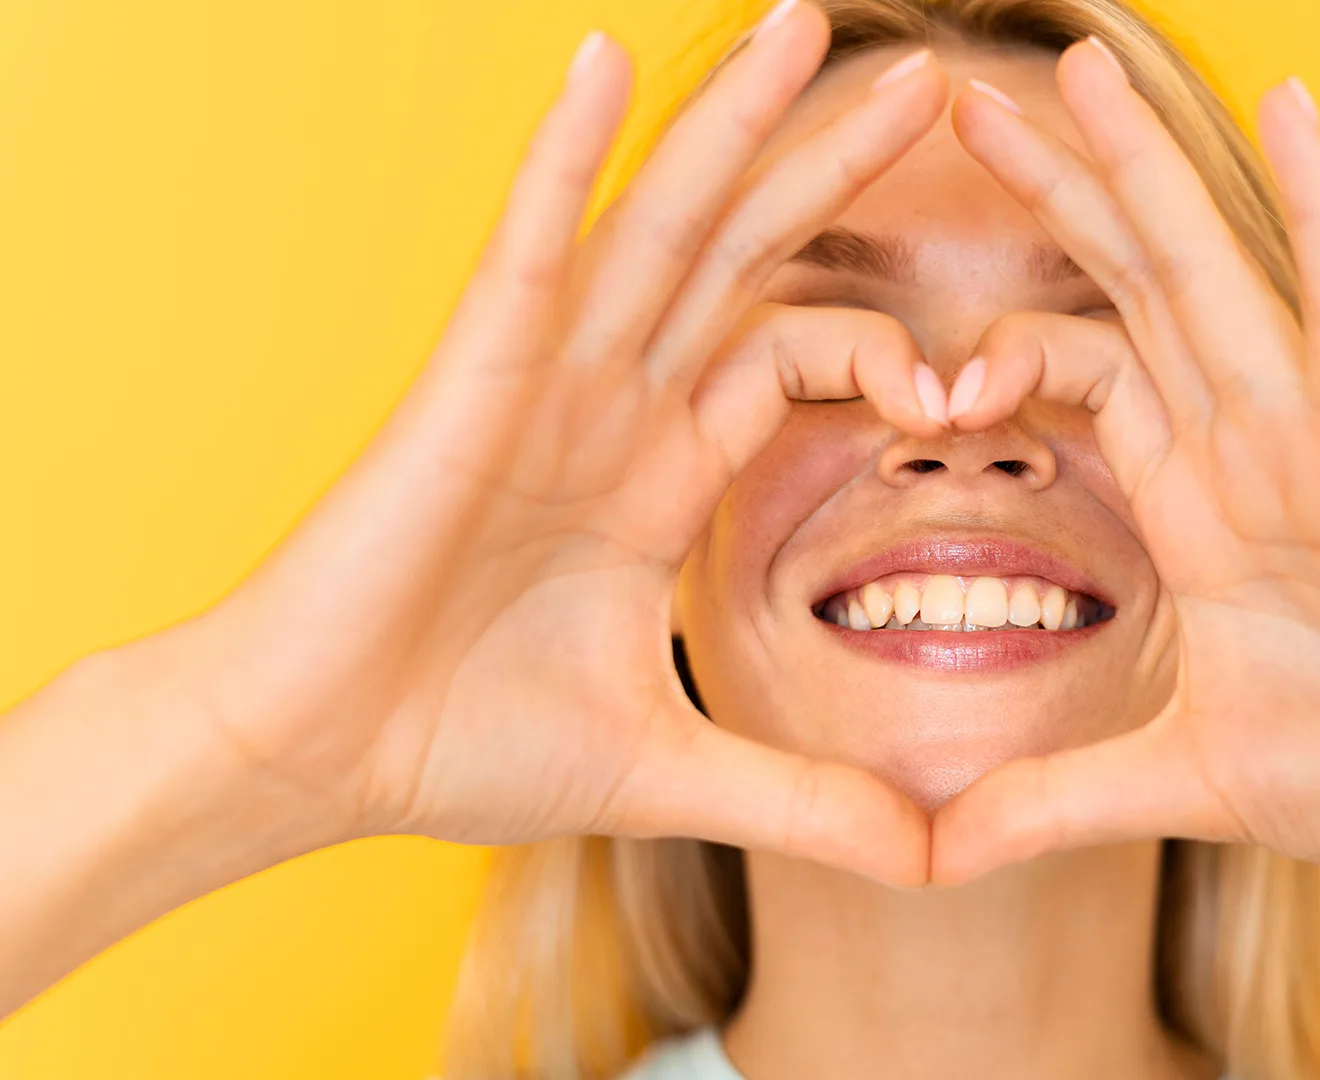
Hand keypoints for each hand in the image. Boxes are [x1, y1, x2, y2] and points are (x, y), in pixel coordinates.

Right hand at [119, 6, 948, 885]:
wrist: (312, 757)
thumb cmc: (456, 742)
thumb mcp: (670, 770)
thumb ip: (800, 798)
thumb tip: (926, 862)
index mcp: (659, 470)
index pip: (796, 361)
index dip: (891, 351)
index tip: (972, 387)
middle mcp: (612, 403)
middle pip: (748, 258)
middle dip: (835, 168)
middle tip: (936, 83)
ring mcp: (544, 381)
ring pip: (660, 227)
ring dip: (733, 125)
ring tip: (806, 25)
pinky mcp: (469, 384)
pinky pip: (527, 247)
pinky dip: (563, 156)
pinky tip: (605, 66)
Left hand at [932, 42, 1319, 882]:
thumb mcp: (1179, 780)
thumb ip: (1052, 802)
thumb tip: (931, 856)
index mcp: (1196, 506)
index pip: (1085, 376)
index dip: (1000, 349)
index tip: (921, 379)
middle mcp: (1244, 447)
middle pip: (1127, 289)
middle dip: (1051, 197)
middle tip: (962, 104)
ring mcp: (1313, 432)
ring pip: (1210, 271)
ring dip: (1144, 169)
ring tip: (1078, 68)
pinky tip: (1296, 108)